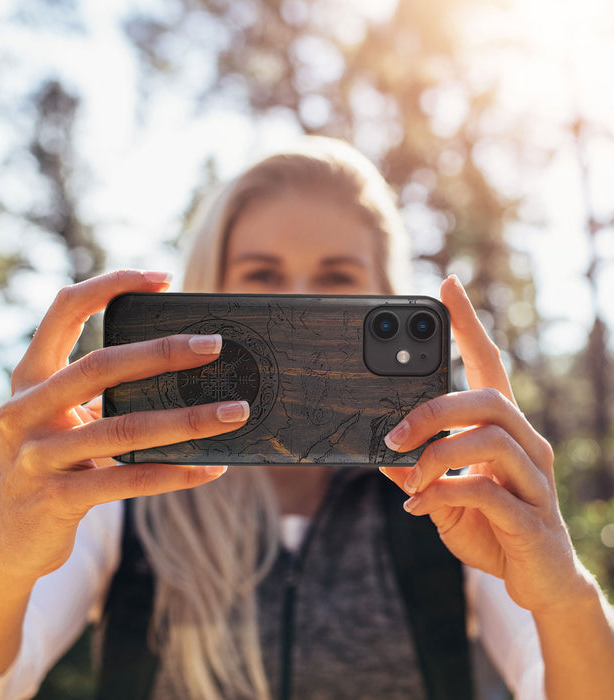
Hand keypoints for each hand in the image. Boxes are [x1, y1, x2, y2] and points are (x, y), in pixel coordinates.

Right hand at [0, 270, 247, 581]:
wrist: (9, 541)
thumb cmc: (53, 464)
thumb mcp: (64, 419)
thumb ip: (102, 392)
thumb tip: (183, 368)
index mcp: (30, 377)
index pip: (65, 310)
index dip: (111, 285)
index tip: (163, 278)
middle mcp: (25, 409)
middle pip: (101, 365)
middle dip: (163, 352)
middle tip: (215, 346)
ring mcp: (36, 456)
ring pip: (124, 428)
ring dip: (188, 419)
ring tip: (235, 412)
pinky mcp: (56, 499)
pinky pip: (128, 481)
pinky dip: (175, 473)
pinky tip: (212, 468)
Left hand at [380, 275, 588, 613]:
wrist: (537, 579)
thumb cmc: (490, 525)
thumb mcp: (442, 494)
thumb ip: (415, 471)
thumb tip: (380, 453)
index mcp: (502, 430)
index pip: (488, 365)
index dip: (469, 325)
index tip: (447, 287)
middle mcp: (526, 444)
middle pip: (488, 399)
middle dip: (433, 411)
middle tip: (393, 434)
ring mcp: (534, 480)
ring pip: (490, 438)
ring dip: (437, 455)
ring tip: (409, 477)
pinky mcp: (532, 517)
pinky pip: (487, 490)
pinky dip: (446, 492)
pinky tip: (422, 506)